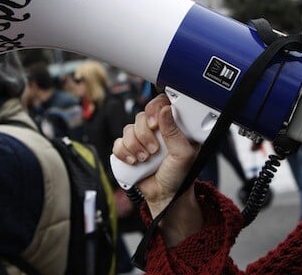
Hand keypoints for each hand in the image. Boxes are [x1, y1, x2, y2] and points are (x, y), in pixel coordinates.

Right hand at [112, 94, 203, 244]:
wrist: (165, 197)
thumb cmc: (179, 176)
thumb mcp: (184, 154)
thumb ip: (174, 131)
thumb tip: (165, 109)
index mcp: (173, 127)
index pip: (161, 104)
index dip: (154, 110)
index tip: (154, 124)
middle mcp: (157, 131)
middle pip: (141, 117)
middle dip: (145, 135)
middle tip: (154, 150)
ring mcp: (141, 140)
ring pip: (128, 129)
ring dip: (135, 146)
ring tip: (144, 159)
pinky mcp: (128, 150)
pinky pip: (118, 142)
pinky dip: (123, 152)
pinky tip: (133, 162)